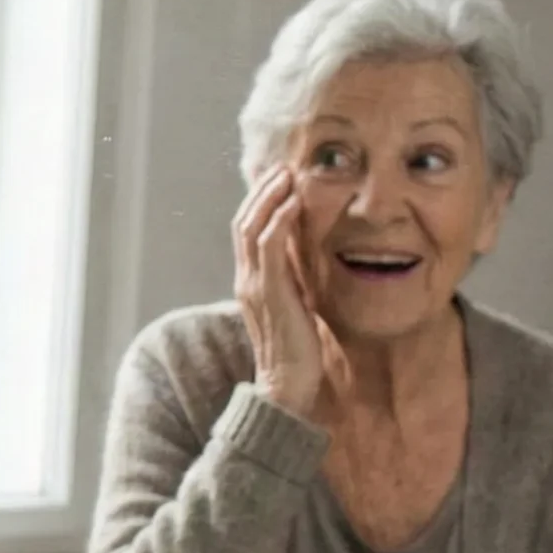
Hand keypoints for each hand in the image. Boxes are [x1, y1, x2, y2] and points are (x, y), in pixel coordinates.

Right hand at [232, 167, 329, 418]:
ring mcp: (253, 285)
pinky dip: (279, 219)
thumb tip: (309, 259)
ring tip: (288, 175)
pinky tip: (295, 203)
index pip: (246, 231)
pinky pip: (268, 246)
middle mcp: (245, 279)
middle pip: (242, 222)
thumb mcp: (296, 306)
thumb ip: (294, 281)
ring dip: (270, 197)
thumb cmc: (296, 350)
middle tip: (283, 166)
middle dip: (262, 191)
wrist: (286, 385)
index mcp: (250, 282)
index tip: (280, 180)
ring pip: (250, 227)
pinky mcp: (268, 291)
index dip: (259, 202)